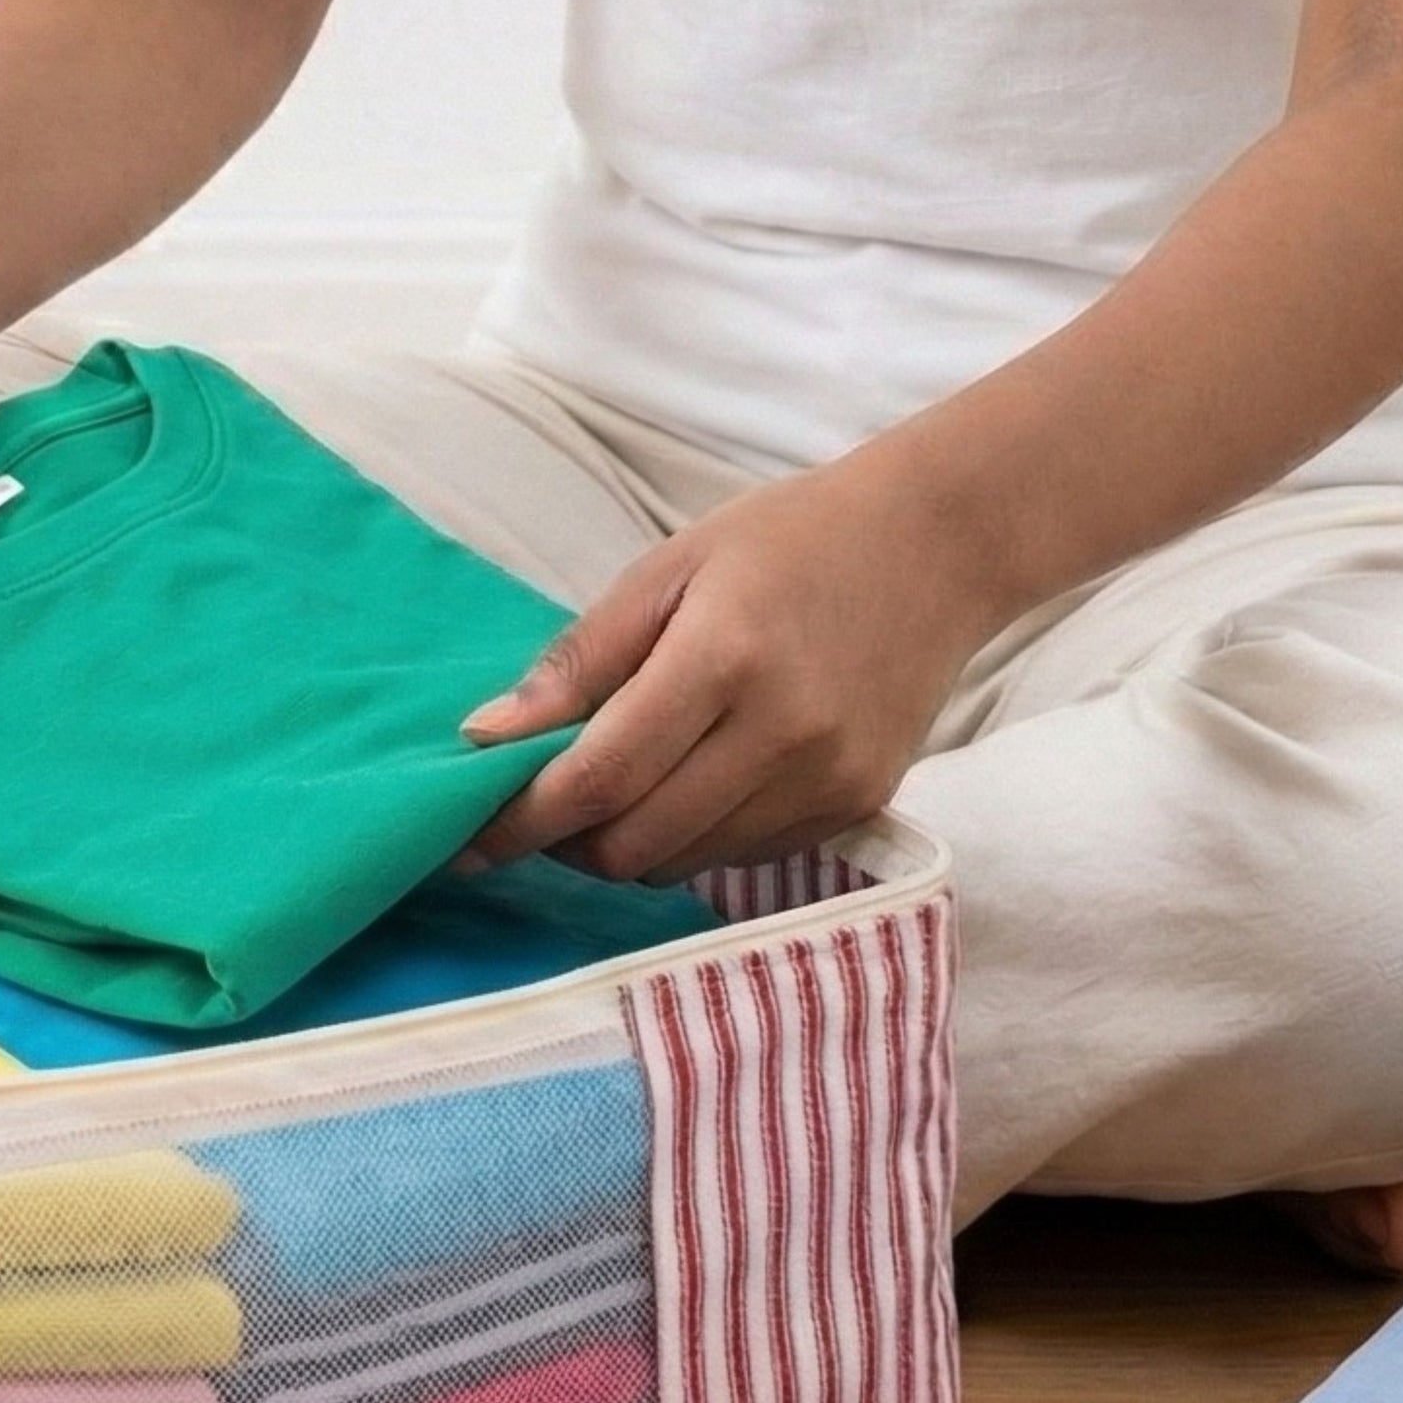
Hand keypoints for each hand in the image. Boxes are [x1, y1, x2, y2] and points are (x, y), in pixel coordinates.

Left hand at [454, 451, 1011, 883]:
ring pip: (685, 862)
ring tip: (609, 789)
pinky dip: (691, 838)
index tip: (465, 837)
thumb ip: (579, 661)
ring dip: (626, 844)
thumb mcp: (669, 569)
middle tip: (535, 807)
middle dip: (566, 841)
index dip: (522, 819)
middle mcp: (782, 733)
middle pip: (636, 840)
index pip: (599, 776)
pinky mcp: (858, 806)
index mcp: (723, 658)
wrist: (936, 545)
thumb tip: (485, 737)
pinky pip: (743, 857)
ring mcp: (828, 779)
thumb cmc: (787, 540)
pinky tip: (686, 785)